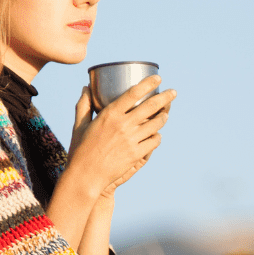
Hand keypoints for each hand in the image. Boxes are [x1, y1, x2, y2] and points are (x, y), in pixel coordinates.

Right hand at [64, 75, 174, 198]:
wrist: (86, 176)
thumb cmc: (80, 150)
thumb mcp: (80, 125)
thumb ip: (84, 105)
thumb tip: (86, 88)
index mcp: (109, 114)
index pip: (134, 93)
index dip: (148, 84)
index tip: (158, 78)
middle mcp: (123, 125)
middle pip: (151, 106)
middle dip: (165, 97)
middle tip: (173, 92)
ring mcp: (131, 140)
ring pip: (156, 124)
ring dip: (163, 117)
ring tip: (165, 114)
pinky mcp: (136, 154)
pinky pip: (154, 142)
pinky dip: (157, 137)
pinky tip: (157, 135)